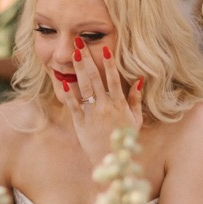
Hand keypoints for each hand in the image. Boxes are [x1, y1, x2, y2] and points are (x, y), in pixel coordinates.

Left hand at [54, 37, 143, 166]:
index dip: (109, 62)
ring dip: (78, 69)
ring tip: (72, 55)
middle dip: (86, 59)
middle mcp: (105, 106)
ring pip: (84, 87)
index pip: (114, 78)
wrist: (112, 160)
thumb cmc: (124, 139)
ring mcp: (92, 114)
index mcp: (119, 104)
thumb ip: (136, 99)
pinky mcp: (80, 123)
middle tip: (79, 43)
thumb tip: (140, 79)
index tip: (104, 47)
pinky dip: (68, 94)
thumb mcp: (136, 119)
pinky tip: (62, 81)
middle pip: (95, 78)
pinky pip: (73, 106)